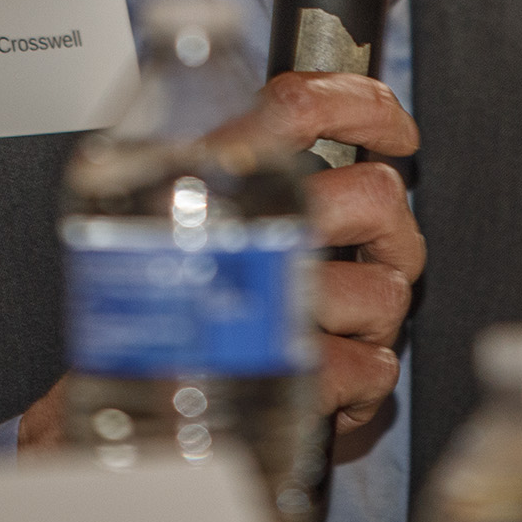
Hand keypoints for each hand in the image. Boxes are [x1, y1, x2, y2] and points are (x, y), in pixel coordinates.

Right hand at [16, 72, 424, 450]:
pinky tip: (320, 373)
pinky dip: (360, 377)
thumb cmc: (168, 312)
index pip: (296, 107)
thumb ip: (253, 164)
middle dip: (387, 230)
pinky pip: (374, 365)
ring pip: (388, 287)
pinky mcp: (299, 380)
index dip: (363, 105)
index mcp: (218, 183)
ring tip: (328, 324)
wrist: (128, 416)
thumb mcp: (191, 218)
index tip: (393, 130)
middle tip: (360, 250)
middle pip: (374, 195)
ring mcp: (278, 307)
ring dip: (373, 315)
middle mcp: (248, 235)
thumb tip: (341, 126)